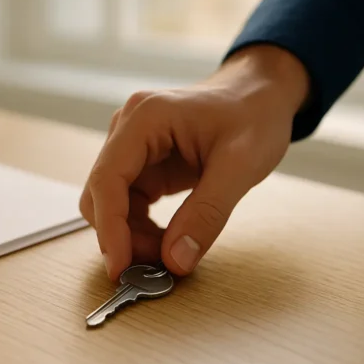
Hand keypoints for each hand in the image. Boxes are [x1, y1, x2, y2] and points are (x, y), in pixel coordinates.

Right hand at [79, 45, 309, 279]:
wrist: (262, 96)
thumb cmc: (254, 116)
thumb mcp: (241, 165)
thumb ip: (207, 214)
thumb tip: (176, 260)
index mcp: (145, 119)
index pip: (107, 179)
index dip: (109, 228)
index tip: (120, 268)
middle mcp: (128, 130)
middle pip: (100, 195)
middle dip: (122, 236)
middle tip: (157, 266)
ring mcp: (133, 147)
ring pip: (111, 205)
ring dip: (132, 236)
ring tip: (170, 254)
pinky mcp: (143, 164)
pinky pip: (128, 205)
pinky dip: (142, 229)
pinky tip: (168, 240)